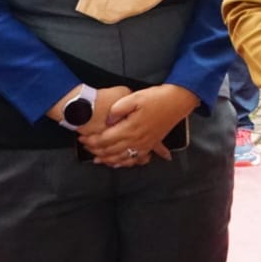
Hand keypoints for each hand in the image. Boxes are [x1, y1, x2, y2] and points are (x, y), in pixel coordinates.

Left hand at [80, 84, 195, 166]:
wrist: (177, 101)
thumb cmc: (156, 98)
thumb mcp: (134, 97)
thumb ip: (118, 109)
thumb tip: (108, 120)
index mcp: (130, 128)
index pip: (105, 140)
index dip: (92, 140)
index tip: (82, 138)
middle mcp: (137, 140)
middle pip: (111, 151)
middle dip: (96, 150)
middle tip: (85, 147)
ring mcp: (145, 144)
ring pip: (122, 158)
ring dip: (108, 160)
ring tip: (96, 158)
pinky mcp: (151, 144)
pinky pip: (135, 159)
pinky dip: (125, 163)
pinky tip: (118, 164)